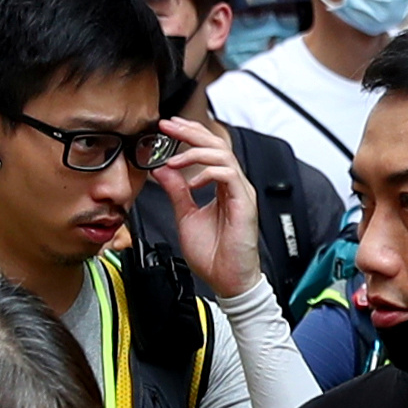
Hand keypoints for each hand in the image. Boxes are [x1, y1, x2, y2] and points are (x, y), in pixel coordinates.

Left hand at [152, 115, 250, 288]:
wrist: (227, 280)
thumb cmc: (213, 254)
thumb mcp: (185, 216)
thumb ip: (177, 191)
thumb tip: (162, 170)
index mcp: (222, 186)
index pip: (208, 149)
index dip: (189, 134)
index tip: (167, 127)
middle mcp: (234, 185)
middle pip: (217, 144)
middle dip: (191, 132)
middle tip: (169, 126)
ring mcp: (241, 193)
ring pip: (223, 155)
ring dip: (195, 152)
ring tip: (174, 160)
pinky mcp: (244, 204)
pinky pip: (228, 176)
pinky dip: (207, 174)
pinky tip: (192, 183)